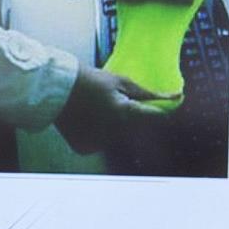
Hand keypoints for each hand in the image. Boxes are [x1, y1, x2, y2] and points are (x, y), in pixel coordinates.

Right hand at [56, 65, 172, 153]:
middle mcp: (114, 131)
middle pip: (134, 127)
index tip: (163, 103)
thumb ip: (147, 94)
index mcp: (125, 112)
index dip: (161, 109)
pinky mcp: (86, 148)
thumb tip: (174, 97)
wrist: (53, 89)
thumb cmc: (87, 80)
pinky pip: (101, 143)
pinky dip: (97, 134)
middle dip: (129, 115)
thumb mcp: (120, 81)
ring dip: (113, 125)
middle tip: (110, 101)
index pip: (155, 116)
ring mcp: (99, 142)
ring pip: (117, 136)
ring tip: (96, 109)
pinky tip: (87, 121)